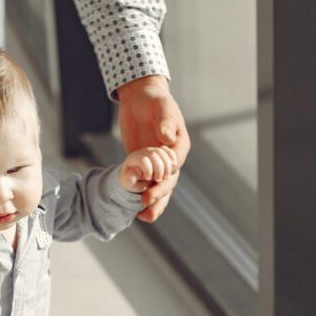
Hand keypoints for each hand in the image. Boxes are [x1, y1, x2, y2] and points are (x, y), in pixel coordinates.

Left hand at [116, 75, 190, 221]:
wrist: (140, 98)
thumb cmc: (154, 99)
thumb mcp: (161, 105)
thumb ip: (165, 120)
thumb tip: (166, 137)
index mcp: (179, 144)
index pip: (176, 162)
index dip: (168, 172)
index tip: (158, 179)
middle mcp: (171, 157)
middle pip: (169, 180)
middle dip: (159, 192)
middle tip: (146, 200)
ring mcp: (158, 164)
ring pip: (160, 188)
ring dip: (155, 203)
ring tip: (145, 217)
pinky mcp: (144, 166)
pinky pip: (146, 185)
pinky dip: (142, 197)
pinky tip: (136, 211)